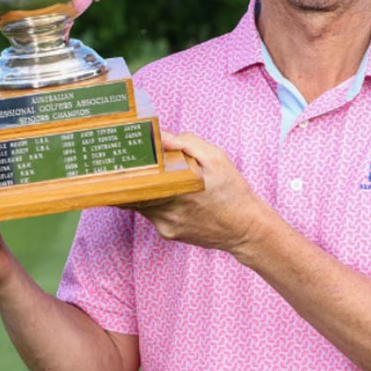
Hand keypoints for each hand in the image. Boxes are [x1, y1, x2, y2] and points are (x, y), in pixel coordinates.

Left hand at [124, 131, 272, 254]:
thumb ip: (187, 143)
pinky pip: (153, 214)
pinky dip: (155, 202)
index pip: (134, 182)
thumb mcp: (216, 159)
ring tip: (153, 175)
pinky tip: (171, 194)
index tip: (123, 156)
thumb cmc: (233, 192)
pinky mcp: (169, 234)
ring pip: (141, 204)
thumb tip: (161, 136)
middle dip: (131, 177)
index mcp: (176, 190)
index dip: (125, 169)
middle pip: (131, 193)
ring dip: (144, 189)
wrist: (247, 229)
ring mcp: (165, 226)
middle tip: (131, 162)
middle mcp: (166, 212)